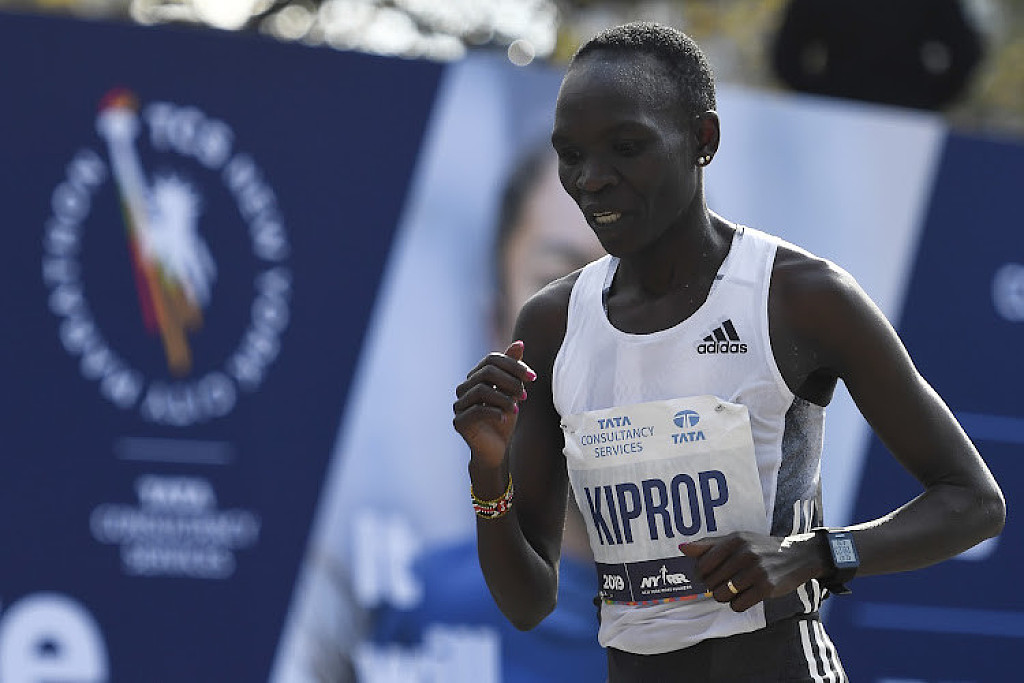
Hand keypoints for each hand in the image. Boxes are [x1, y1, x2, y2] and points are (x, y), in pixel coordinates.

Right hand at [453, 340, 536, 471]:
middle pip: (487, 372)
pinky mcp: (459, 422)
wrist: (497, 449)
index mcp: (476, 377)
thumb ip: (513, 368)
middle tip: (525, 395)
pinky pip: (476, 411)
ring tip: (517, 408)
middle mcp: (464, 387)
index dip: (514, 365)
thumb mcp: (513, 391)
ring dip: (503, 398)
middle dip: (510, 381)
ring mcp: (459, 404)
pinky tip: (506, 418)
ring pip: (481, 390)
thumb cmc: (505, 418)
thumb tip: (519, 343)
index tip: (533, 377)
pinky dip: (494, 412)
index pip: (492, 359)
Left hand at [679, 531, 823, 611]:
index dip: (702, 575)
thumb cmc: (760, 548)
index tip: (709, 575)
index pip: (703, 564)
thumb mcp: (737, 540)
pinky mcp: (767, 587)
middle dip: (714, 586)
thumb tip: (682, 548)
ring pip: (723, 595)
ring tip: (736, 589)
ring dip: (725, 597)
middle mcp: (745, 553)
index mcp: (735, 540)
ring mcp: (757, 570)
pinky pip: (738, 604)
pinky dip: (738, 604)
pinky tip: (746, 595)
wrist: (797, 555)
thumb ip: (709, 545)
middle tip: (726, 582)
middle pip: (711, 582)